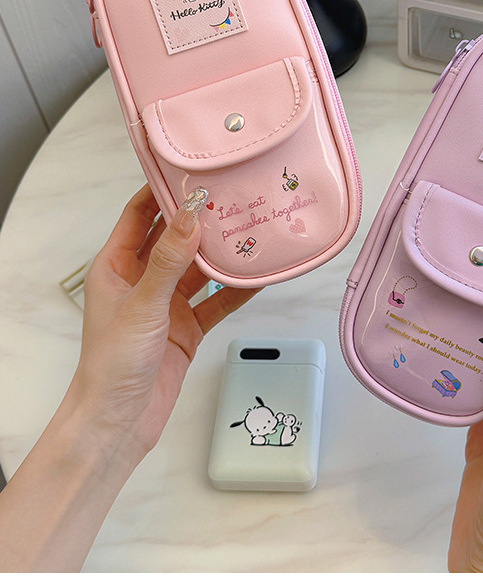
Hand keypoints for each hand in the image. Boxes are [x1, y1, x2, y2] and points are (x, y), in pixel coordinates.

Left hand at [68, 184, 257, 461]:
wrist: (120, 423)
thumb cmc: (112, 365)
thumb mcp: (142, 305)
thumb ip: (168, 261)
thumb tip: (190, 216)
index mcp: (117, 267)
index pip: (139, 215)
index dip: (162, 191)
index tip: (191, 171)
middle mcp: (142, 280)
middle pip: (175, 238)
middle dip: (201, 219)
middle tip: (232, 196)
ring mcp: (166, 304)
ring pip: (199, 268)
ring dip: (222, 254)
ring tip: (252, 230)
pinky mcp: (186, 327)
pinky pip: (216, 301)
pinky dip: (235, 290)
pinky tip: (257, 277)